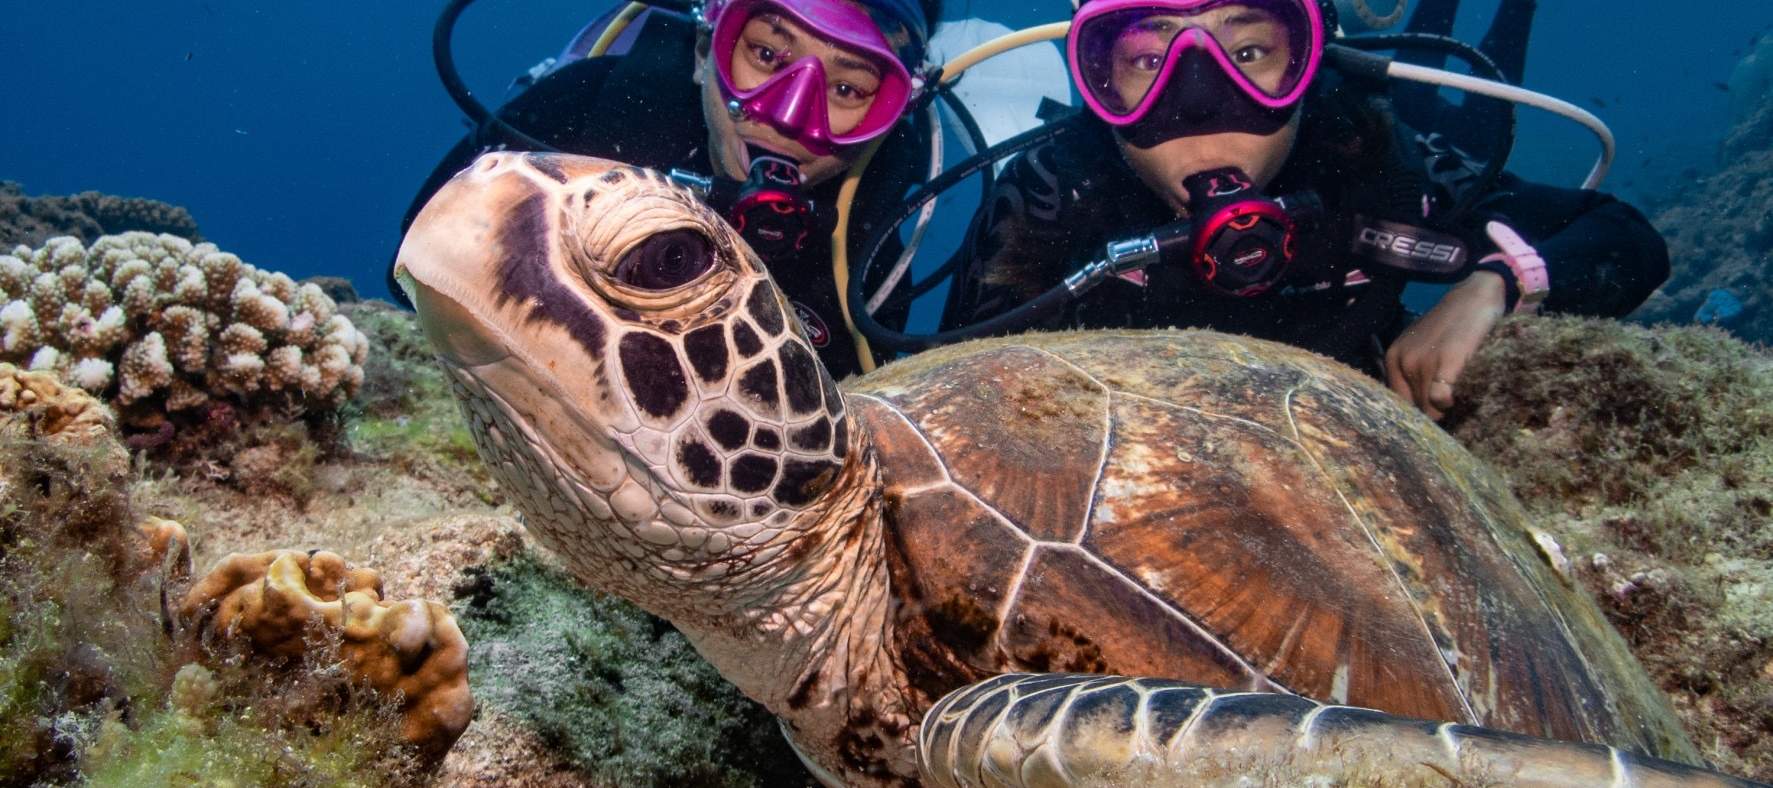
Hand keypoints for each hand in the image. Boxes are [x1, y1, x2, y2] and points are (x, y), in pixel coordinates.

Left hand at [1385, 271, 1507, 419]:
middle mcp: (1403, 361)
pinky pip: (1440, 398)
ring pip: (1429, 408)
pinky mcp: (1445, 361)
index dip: (1415, 414)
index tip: (1431, 414)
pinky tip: (1460, 395)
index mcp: (1394, 358)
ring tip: (1457, 400)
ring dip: (1444, 410)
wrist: (1475, 294)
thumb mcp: (1422, 344)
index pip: (1397, 403)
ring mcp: (1422, 361)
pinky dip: (1450, 403)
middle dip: (1431, 413)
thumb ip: (1414, 371)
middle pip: (1414, 409)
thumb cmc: (1452, 323)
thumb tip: (1420, 408)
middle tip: (1449, 409)